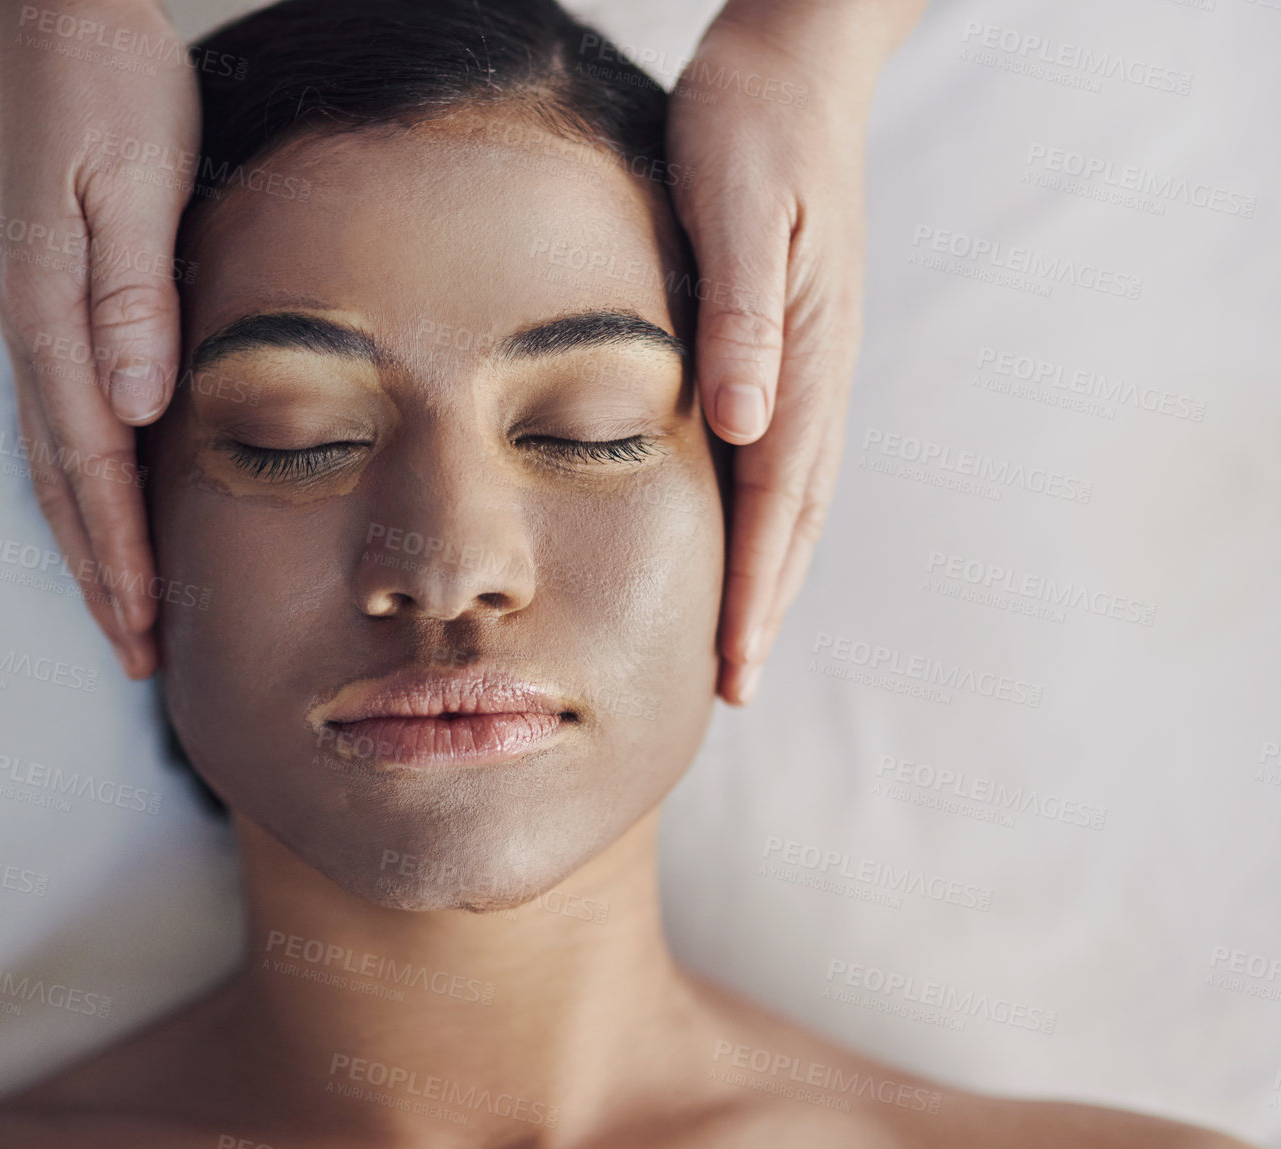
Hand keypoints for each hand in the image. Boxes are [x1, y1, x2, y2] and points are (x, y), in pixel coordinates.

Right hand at [0, 0, 200, 677]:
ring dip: (92, 545)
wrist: (65, 23)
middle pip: (67, 484)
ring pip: (62, 464)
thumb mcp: (126, 182)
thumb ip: (130, 296)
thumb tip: (139, 404)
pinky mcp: (59, 307)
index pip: (92, 463)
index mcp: (54, 317)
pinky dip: (89, 488)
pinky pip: (69, 423)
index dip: (119, 552)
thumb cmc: (106, 91)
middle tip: (135, 657)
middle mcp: (38, 334)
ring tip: (122, 613)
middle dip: (102, 576)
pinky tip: (109, 514)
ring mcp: (41, 323)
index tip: (144, 624)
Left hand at [668, 1, 923, 704]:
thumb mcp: (738, 207)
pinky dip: (763, 513)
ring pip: (790, 494)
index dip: (753, 591)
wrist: (793, 62)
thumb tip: (743, 423)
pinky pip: (780, 451)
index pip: (775, 502)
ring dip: (769, 572)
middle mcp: (815, 372)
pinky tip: (741, 536)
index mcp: (802, 354)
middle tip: (732, 687)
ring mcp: (810, 361)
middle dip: (764, 606)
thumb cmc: (751, 126)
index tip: (732, 666)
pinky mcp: (791, 342)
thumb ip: (741, 315)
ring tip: (741, 638)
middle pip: (791, 517)